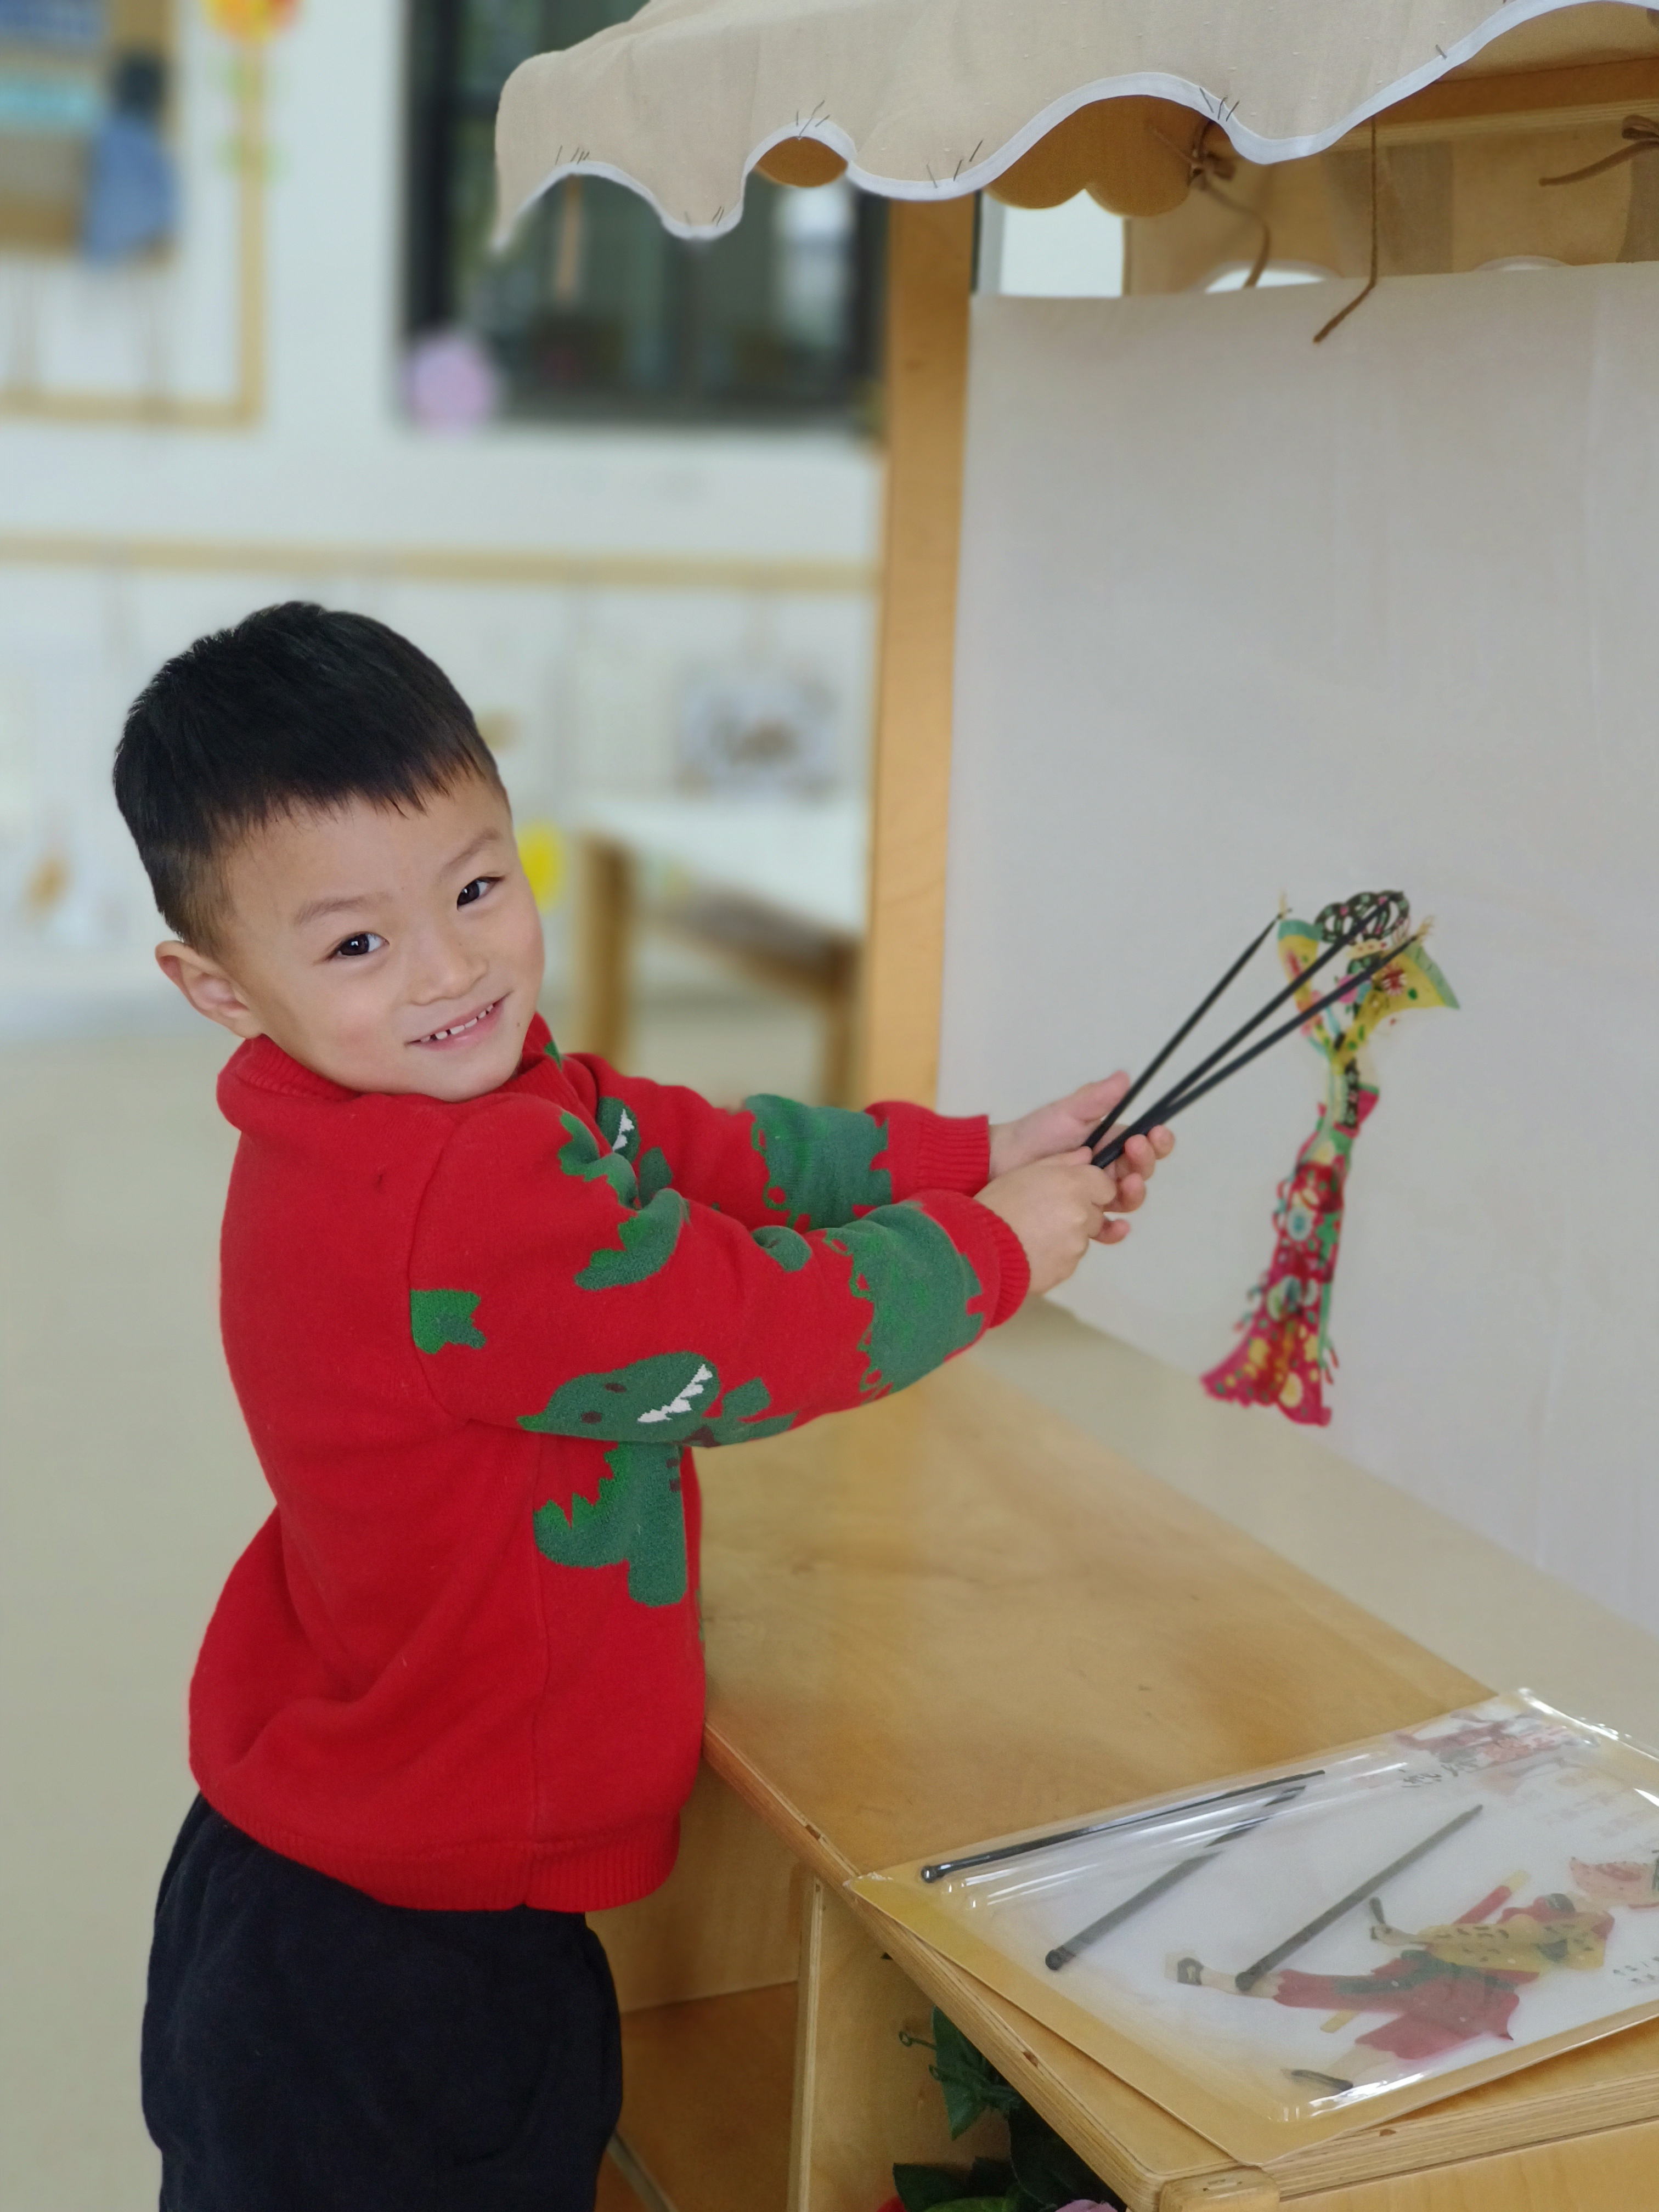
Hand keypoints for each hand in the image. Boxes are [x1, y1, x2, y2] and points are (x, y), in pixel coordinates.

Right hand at [977, 1150, 1125, 1297]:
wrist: (980, 1249)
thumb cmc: (999, 1203)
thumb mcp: (1025, 1171)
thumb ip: (1061, 1161)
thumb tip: (1086, 1155)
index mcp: (1075, 1185)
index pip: (1106, 1187)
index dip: (1089, 1189)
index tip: (1070, 1192)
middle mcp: (1083, 1215)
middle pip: (1095, 1213)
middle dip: (1078, 1213)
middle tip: (1044, 1213)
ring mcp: (1077, 1246)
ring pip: (1081, 1238)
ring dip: (1066, 1236)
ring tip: (1032, 1234)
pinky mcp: (1068, 1270)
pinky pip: (1068, 1259)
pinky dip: (1055, 1256)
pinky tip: (1030, 1251)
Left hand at [989, 1076, 1174, 1215]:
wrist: (999, 1163)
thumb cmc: (1035, 1134)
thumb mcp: (1066, 1112)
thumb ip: (1095, 1099)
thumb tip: (1125, 1078)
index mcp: (1110, 1143)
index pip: (1145, 1144)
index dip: (1157, 1141)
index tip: (1155, 1133)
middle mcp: (1108, 1170)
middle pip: (1141, 1172)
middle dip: (1144, 1162)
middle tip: (1133, 1149)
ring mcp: (1095, 1195)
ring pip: (1128, 1199)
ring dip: (1135, 1193)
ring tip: (1126, 1184)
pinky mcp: (1081, 1217)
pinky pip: (1104, 1228)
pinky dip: (1115, 1230)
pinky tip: (1117, 1226)